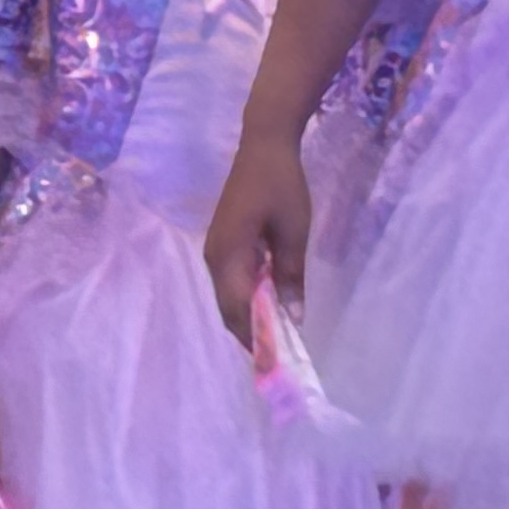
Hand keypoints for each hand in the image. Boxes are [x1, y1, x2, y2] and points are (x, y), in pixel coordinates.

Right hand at [205, 128, 313, 341]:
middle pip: (228, 307)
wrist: (263, 145)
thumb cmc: (281, 186)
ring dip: (250, 316)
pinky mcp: (223, 242)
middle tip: (279, 356)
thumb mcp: (293, 232)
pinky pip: (231, 281)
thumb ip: (290, 275)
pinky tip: (270, 303)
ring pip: (229, 295)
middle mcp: (214, 257)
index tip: (274, 363)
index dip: (254, 339)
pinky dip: (248, 298)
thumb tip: (294, 317)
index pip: (237, 309)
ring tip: (277, 335)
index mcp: (228, 255)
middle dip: (250, 333)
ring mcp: (216, 249)